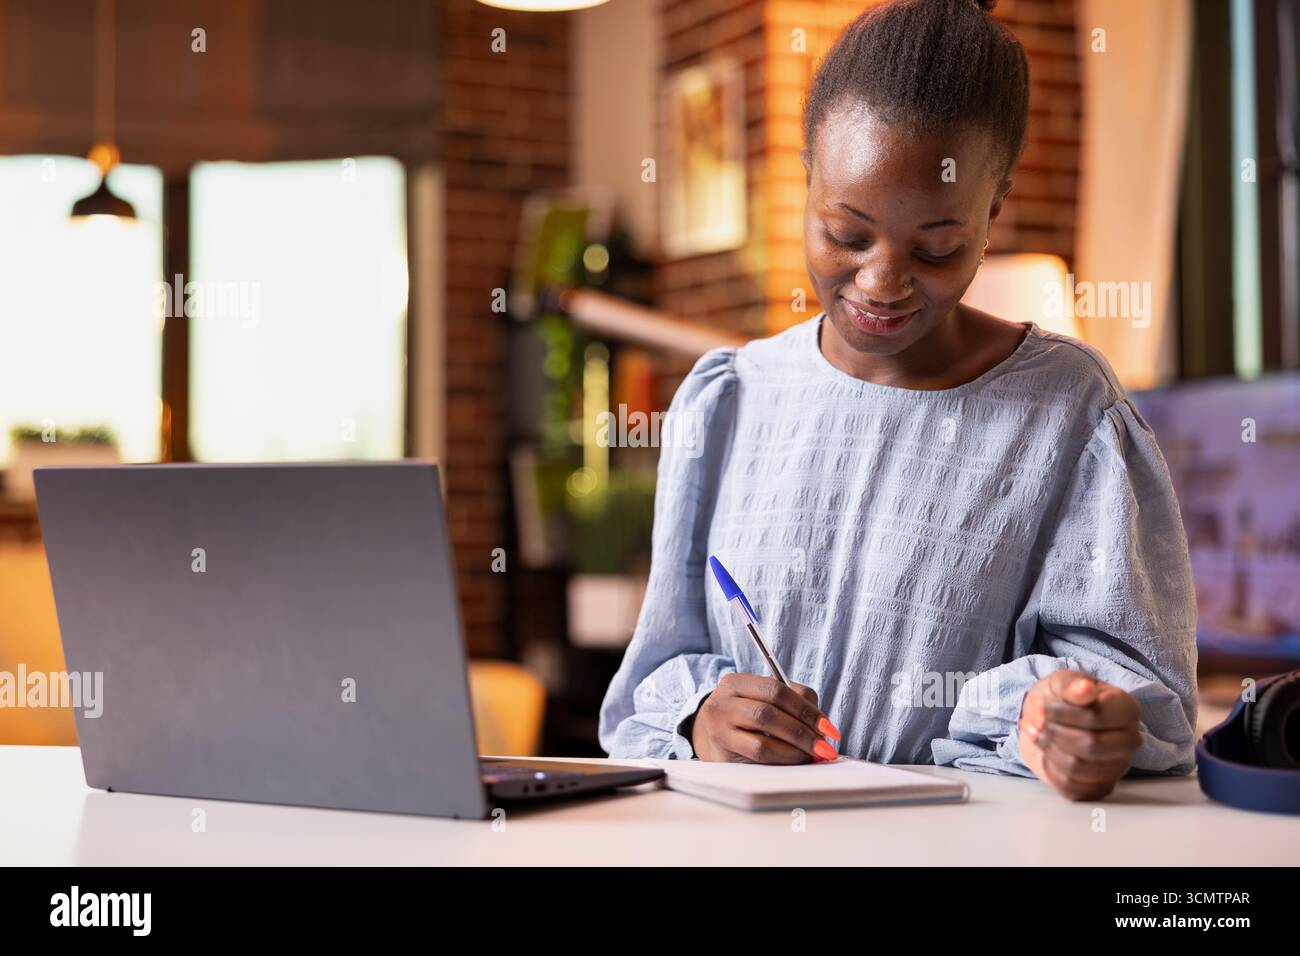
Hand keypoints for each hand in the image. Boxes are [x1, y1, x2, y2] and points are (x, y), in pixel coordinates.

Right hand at [689, 673, 840, 762]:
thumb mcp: (765, 702)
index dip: (806, 709)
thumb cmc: (747, 719)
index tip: (828, 727)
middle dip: (804, 728)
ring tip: (812, 753)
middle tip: (825, 745)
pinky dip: (784, 756)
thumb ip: (795, 701)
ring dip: (796, 745)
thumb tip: (823, 724)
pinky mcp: (722, 748)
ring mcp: (719, 725)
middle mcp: (723, 700)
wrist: (711, 739)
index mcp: (736, 682)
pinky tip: (795, 759)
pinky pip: (760, 752)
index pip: (777, 689)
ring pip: (765, 732)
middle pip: (771, 708)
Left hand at [1018, 669, 1141, 800]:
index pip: (1098, 717)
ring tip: (1035, 732)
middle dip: (1054, 733)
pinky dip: (1050, 767)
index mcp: (1127, 709)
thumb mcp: (1062, 681)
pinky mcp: (1099, 787)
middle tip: (1034, 721)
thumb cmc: (1062, 698)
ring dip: (1049, 748)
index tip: (1038, 705)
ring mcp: (1116, 767)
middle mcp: (1129, 741)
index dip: (1062, 713)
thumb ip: (1072, 684)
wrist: (1049, 721)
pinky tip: (1045, 751)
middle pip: (1092, 745)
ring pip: (1079, 767)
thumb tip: (1084, 689)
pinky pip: (1071, 786)